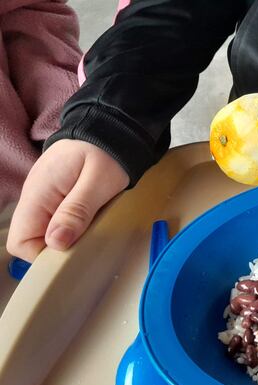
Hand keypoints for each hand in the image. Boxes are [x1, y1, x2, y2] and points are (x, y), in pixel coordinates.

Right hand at [6, 139, 128, 261]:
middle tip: (87, 238)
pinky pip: (56, 222)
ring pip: (45, 233)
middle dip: (57, 248)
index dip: (43, 254)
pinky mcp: (55, 197)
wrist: (108, 129)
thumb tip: (55, 242)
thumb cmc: (105, 152)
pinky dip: (72, 227)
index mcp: (37, 194)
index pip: (20, 242)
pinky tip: (90, 220)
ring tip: (91, 227)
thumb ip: (76, 211)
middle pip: (31, 240)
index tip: (71, 251)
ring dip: (67, 238)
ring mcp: (43, 198)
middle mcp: (33, 198)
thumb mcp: (98, 182)